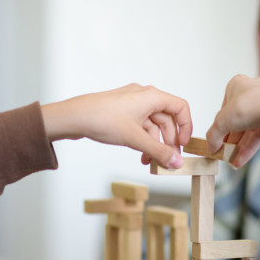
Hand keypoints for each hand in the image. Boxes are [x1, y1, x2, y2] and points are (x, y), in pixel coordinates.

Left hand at [41, 84, 192, 168]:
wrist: (73, 117)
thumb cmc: (102, 119)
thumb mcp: (135, 138)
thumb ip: (158, 151)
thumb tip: (177, 163)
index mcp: (151, 96)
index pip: (180, 108)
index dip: (186, 127)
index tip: (183, 145)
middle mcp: (143, 96)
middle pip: (166, 119)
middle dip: (168, 141)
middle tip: (169, 161)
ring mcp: (131, 104)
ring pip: (152, 125)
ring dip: (154, 144)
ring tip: (152, 163)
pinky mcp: (121, 112)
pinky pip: (140, 126)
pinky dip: (143, 141)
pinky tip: (141, 156)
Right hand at [205, 75, 259, 167]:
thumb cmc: (250, 105)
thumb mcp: (221, 121)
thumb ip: (213, 135)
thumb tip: (210, 146)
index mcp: (237, 85)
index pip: (224, 108)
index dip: (218, 126)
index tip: (214, 140)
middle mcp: (252, 93)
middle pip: (236, 120)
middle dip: (229, 139)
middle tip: (222, 151)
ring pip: (248, 129)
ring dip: (238, 146)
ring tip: (230, 159)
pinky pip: (258, 135)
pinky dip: (249, 148)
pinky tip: (240, 160)